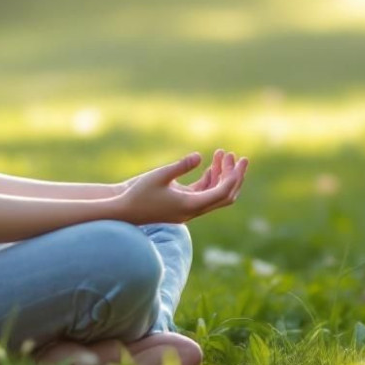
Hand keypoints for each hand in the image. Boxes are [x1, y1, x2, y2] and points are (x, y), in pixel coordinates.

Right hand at [112, 150, 247, 224]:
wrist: (124, 210)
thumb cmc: (138, 193)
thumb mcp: (159, 175)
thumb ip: (180, 166)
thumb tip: (199, 157)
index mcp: (190, 205)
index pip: (222, 193)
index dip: (233, 177)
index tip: (238, 160)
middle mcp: (193, 210)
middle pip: (224, 196)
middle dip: (234, 176)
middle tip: (240, 157)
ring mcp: (189, 209)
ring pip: (215, 194)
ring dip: (222, 175)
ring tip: (223, 153)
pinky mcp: (183, 205)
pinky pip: (204, 193)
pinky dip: (210, 180)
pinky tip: (211, 165)